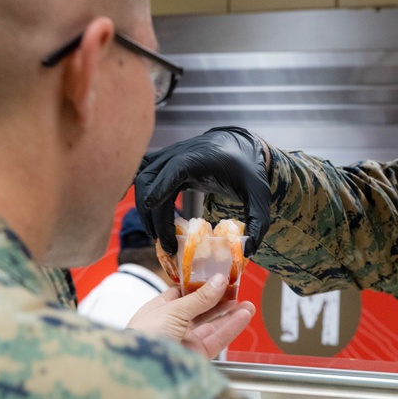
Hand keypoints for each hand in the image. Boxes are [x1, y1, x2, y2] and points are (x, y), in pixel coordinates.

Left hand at [127, 274, 254, 357]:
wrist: (142, 370)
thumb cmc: (145, 337)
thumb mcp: (173, 309)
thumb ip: (200, 297)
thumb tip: (218, 280)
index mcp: (159, 310)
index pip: (182, 294)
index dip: (200, 286)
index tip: (218, 278)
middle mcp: (172, 326)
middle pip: (200, 310)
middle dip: (219, 300)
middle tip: (236, 291)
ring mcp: (185, 342)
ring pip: (211, 326)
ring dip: (229, 315)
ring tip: (248, 304)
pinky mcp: (196, 357)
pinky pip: (217, 340)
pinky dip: (231, 329)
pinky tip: (243, 317)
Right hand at [134, 126, 270, 255]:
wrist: (241, 147)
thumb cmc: (248, 170)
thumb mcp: (259, 196)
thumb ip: (258, 222)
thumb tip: (248, 251)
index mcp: (199, 159)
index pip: (172, 172)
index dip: (159, 192)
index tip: (152, 215)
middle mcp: (178, 154)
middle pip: (150, 181)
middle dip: (151, 215)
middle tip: (164, 244)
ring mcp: (168, 156)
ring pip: (142, 179)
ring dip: (144, 208)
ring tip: (157, 236)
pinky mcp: (164, 162)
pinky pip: (142, 175)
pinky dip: (138, 193)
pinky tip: (143, 215)